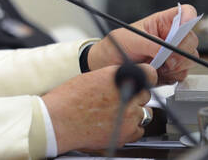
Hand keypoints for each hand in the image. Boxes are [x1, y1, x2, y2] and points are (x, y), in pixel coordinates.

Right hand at [43, 64, 157, 153]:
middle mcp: (128, 94)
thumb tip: (123, 81)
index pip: (148, 73)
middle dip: (135, 97)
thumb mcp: (91, 78)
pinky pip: (138, 130)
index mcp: (118, 76)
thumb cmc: (68, 99)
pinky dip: (130, 128)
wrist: (58, 120)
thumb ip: (112, 79)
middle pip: (145, 94)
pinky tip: (115, 125)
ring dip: (133, 113)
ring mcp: (130, 115)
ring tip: (115, 114)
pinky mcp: (127, 133)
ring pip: (144, 113)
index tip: (143, 80)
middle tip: (120, 100)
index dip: (145, 77)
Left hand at [87, 4, 198, 84]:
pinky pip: (181, 74)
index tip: (181, 30)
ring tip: (155, 66)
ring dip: (175, 66)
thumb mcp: (128, 39)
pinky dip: (171, 76)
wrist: (105, 64)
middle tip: (166, 59)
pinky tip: (156, 73)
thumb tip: (165, 50)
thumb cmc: (115, 46)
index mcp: (161, 22)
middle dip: (181, 51)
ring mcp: (172, 54)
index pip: (184, 13)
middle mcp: (170, 37)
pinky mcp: (171, 70)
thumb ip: (149, 43)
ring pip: (189, 59)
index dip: (188, 18)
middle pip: (191, 40)